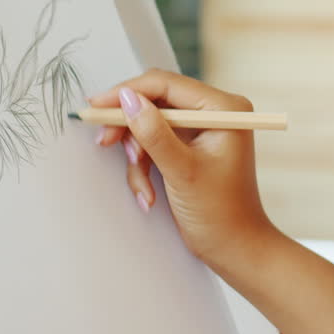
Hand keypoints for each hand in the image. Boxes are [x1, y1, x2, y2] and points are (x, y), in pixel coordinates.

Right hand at [88, 69, 277, 267]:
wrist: (235, 248)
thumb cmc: (221, 213)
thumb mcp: (182, 171)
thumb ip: (153, 133)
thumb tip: (127, 99)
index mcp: (224, 108)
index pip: (166, 84)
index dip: (128, 92)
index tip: (98, 105)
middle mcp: (214, 112)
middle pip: (155, 101)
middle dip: (131, 127)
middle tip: (105, 142)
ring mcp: (202, 129)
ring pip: (150, 125)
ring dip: (138, 156)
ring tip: (144, 187)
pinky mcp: (190, 146)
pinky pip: (155, 144)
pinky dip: (145, 167)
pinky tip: (149, 193)